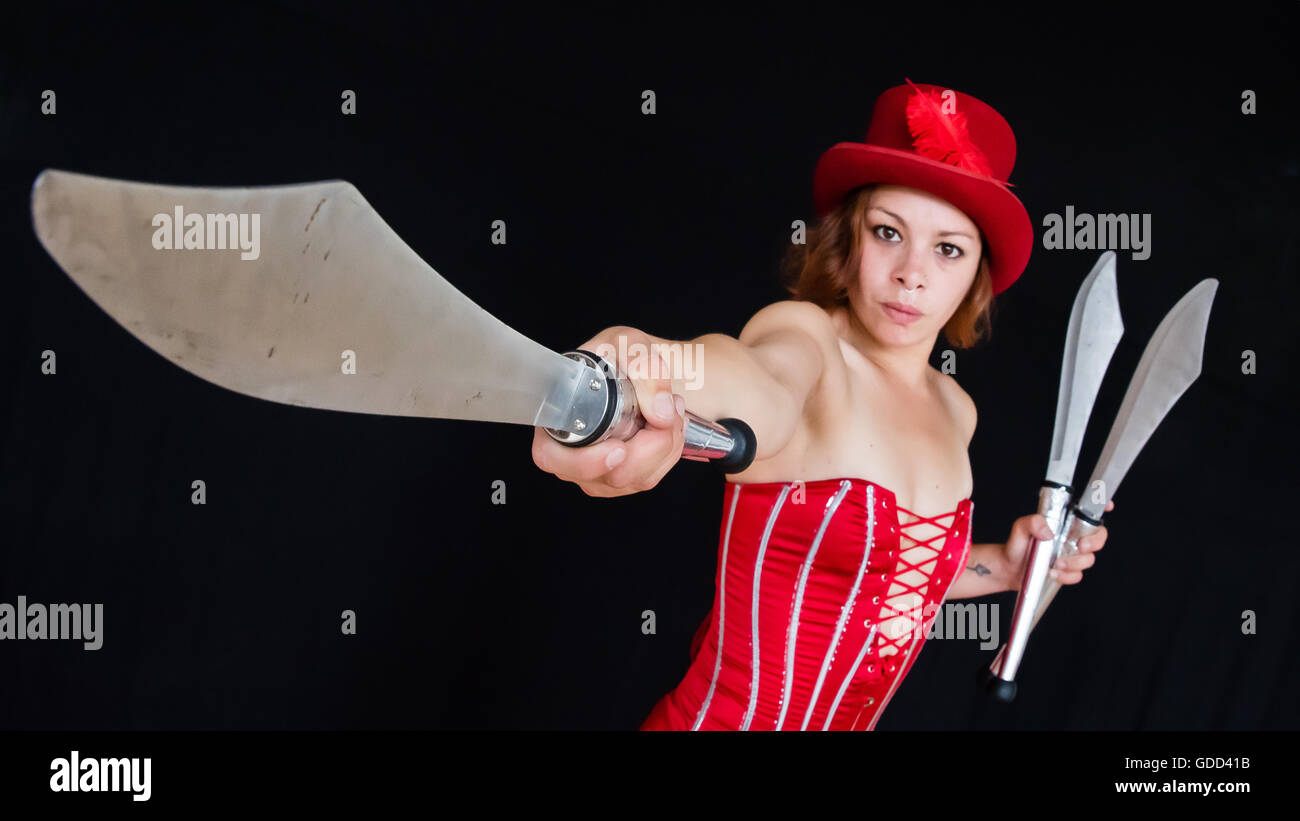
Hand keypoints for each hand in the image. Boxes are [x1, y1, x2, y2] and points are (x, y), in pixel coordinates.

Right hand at [530, 326, 686, 496]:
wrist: (645, 371)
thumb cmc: (624, 356)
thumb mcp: (631, 344)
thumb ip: (645, 367)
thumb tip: (660, 410)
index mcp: (556, 416)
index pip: (552, 457)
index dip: (586, 461)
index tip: (620, 449)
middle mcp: (570, 450)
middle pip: (609, 475)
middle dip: (650, 446)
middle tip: (666, 409)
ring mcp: (596, 471)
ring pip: (636, 479)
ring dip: (665, 444)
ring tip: (668, 408)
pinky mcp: (621, 480)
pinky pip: (650, 478)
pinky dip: (668, 452)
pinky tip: (667, 427)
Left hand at [1002, 499, 1113, 590]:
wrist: (1009, 569)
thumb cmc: (1017, 545)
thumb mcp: (1020, 528)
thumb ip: (1032, 522)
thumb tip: (1048, 531)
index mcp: (1064, 521)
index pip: (1087, 511)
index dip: (1102, 505)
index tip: (1108, 505)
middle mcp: (1072, 536)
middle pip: (1098, 536)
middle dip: (1095, 541)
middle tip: (1081, 546)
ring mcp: (1072, 554)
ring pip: (1088, 558)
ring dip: (1074, 563)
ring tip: (1056, 564)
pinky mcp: (1068, 570)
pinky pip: (1077, 575)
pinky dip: (1066, 576)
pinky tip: (1052, 573)